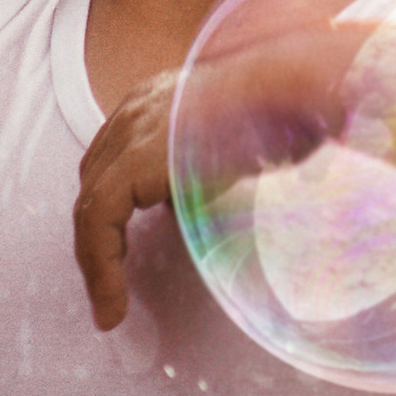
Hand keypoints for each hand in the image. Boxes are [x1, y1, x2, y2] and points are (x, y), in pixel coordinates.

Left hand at [78, 23, 395, 328]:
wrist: (305, 87)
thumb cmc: (299, 109)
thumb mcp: (254, 141)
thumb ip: (228, 166)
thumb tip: (233, 197)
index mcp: (162, 98)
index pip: (120, 156)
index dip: (115, 206)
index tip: (124, 250)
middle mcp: (138, 107)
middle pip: (96, 177)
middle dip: (100, 234)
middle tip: (112, 284)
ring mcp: (132, 131)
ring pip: (91, 207)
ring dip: (96, 263)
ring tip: (111, 309)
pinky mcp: (133, 163)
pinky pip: (97, 223)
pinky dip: (100, 268)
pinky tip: (114, 306)